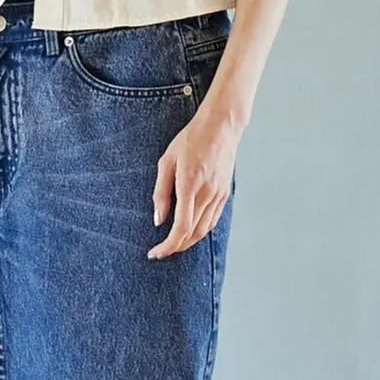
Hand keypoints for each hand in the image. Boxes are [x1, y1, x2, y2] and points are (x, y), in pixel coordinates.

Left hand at [148, 106, 239, 258]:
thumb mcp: (166, 161)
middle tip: (160, 252)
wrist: (221, 127)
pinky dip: (200, 231)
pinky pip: (212, 220)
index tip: (155, 252)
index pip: (181, 228)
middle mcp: (207, 194)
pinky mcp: (224, 194)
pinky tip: (189, 231)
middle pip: (192, 234)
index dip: (168, 245)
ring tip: (173, 244)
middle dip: (175, 248)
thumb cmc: (191, 139)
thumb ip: (161, 193)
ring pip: (204, 230)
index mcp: (190, 185)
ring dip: (188, 242)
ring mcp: (219, 195)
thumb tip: (158, 219)